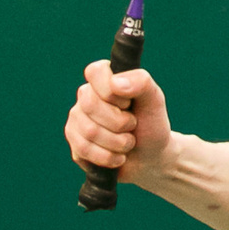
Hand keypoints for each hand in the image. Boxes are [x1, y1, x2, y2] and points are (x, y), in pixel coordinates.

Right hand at [66, 60, 172, 182]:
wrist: (151, 157)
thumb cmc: (151, 124)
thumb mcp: (154, 100)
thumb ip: (141, 82)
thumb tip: (115, 83)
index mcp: (104, 79)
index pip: (95, 72)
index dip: (113, 91)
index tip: (129, 103)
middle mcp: (86, 96)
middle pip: (90, 105)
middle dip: (120, 122)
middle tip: (132, 125)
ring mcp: (77, 120)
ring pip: (89, 131)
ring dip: (118, 142)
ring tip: (128, 142)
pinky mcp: (74, 143)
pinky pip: (84, 150)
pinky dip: (109, 157)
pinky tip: (118, 157)